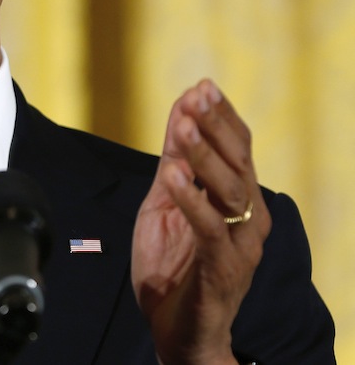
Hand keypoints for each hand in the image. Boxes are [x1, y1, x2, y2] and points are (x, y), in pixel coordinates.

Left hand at [131, 79, 271, 364]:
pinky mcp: (224, 268)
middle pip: (240, 162)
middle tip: (198, 96)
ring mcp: (240, 243)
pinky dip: (192, 198)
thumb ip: (175, 160)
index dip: (222, 116)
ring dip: (204, 155)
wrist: (177, 329)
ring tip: (184, 126)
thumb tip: (180, 110)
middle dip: (217, 126)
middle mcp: (249, 217)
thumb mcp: (166, 201)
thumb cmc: (173, 264)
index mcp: (238, 199)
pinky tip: (173, 174)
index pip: (240, 148)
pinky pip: (211, 227)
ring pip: (231, 190)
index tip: (202, 86)